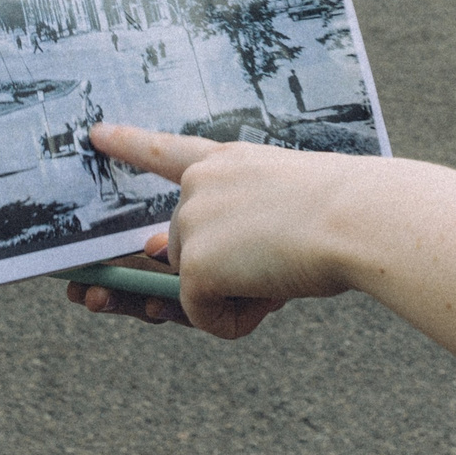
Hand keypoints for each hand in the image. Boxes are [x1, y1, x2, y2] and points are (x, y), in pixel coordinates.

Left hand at [83, 123, 372, 339]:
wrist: (358, 218)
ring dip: (237, 294)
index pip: (169, 152)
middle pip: (183, 248)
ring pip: (193, 284)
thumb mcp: (278, 209)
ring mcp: (190, 222)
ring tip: (286, 270)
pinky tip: (274, 293)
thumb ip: (221, 229)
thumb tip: (146, 252)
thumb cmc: (344, 214)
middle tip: (280, 263)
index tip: (97, 134)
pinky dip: (237, 320)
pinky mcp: (192, 263)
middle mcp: (199, 184)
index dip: (131, 144)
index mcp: (228, 161)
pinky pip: (201, 316)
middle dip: (221, 271)